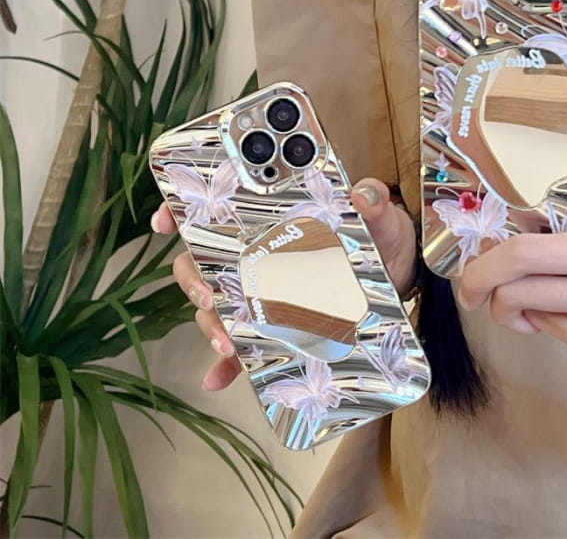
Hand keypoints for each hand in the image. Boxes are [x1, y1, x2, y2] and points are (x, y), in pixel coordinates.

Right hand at [151, 177, 416, 390]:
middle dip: (193, 277)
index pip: (220, 209)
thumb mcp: (382, 220)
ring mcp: (265, 294)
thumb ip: (375, 206)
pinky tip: (221, 375)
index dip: (184, 209)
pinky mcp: (277, 328)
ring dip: (210, 321)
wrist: (399, 283)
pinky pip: (243, 348)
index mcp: (277, 222)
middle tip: (207, 293)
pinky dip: (227, 364)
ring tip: (226, 339)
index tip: (165, 220)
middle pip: (204, 261)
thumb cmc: (382, 243)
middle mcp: (260, 256)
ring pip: (216, 305)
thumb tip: (364, 194)